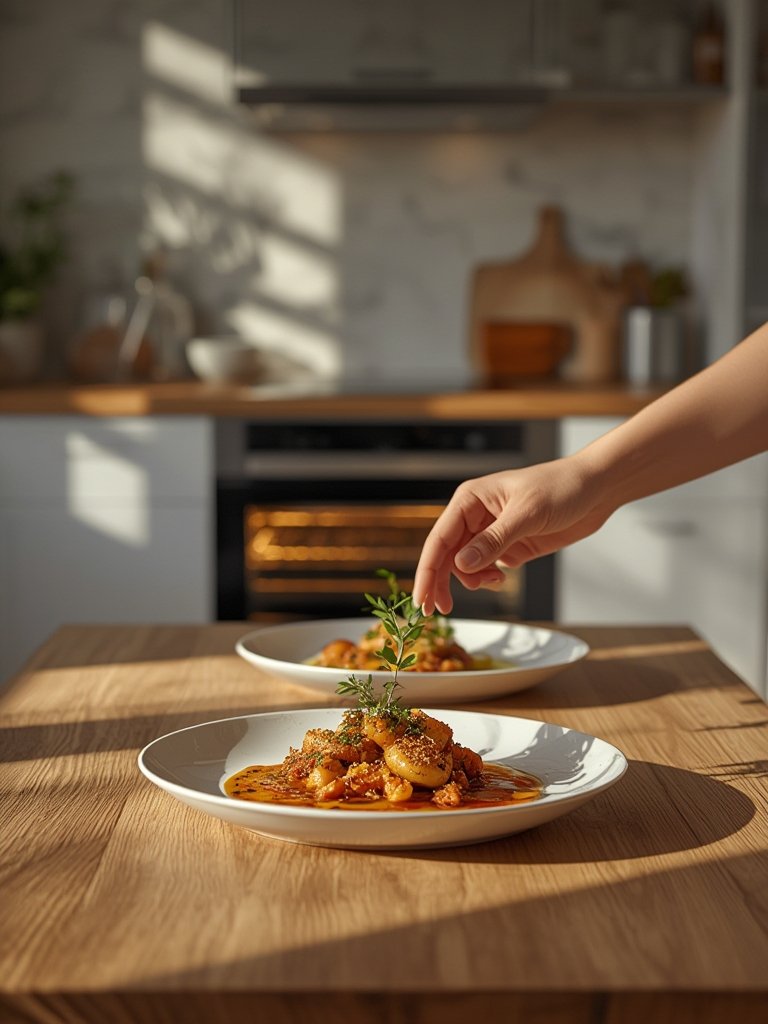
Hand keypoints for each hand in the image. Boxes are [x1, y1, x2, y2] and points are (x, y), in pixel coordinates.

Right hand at [412, 455, 611, 614]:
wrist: (595, 489)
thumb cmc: (561, 488)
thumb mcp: (527, 514)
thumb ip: (494, 541)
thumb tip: (461, 566)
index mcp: (470, 500)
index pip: (439, 539)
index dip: (428, 570)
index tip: (422, 599)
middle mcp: (475, 516)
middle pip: (446, 555)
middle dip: (442, 582)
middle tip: (440, 610)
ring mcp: (491, 532)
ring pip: (465, 565)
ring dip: (471, 580)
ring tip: (493, 582)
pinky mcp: (508, 546)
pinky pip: (485, 568)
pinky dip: (487, 579)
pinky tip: (501, 578)